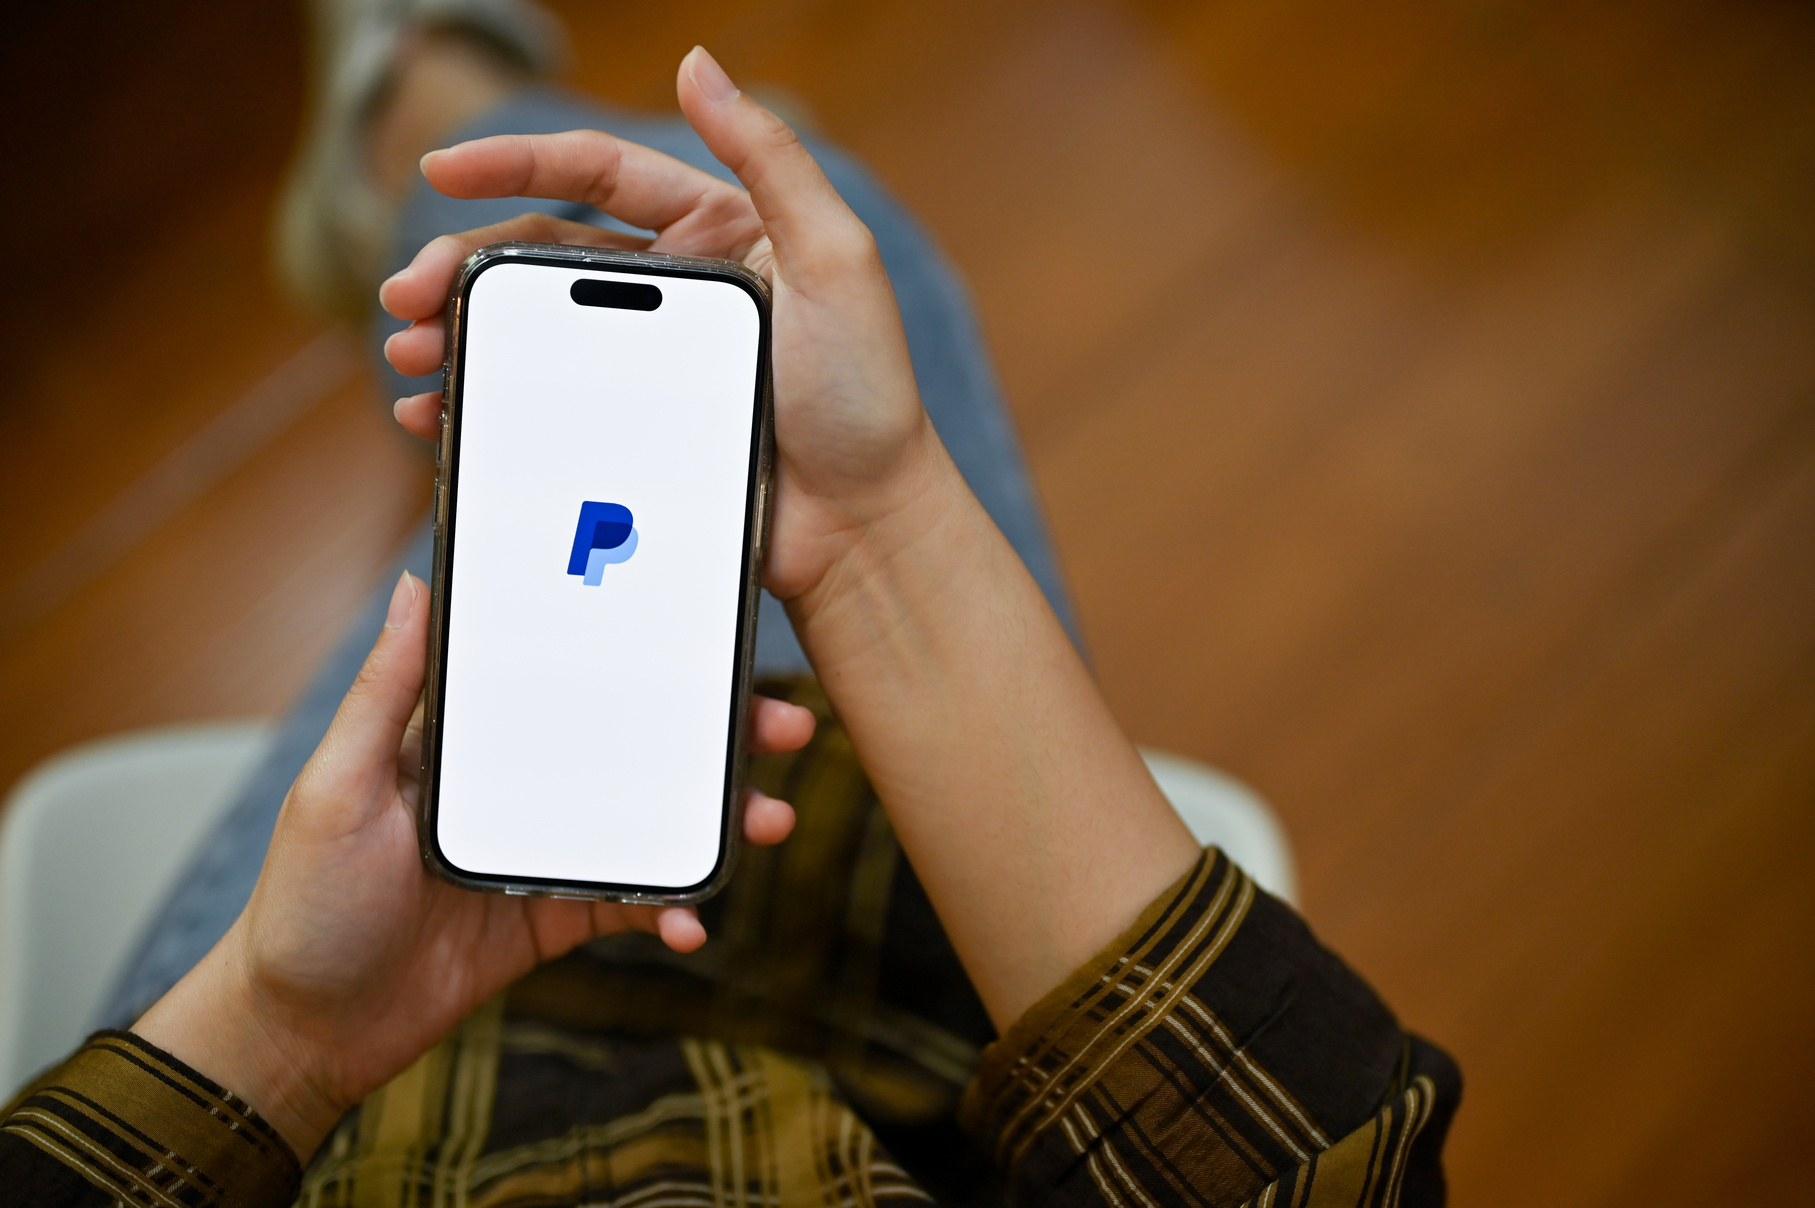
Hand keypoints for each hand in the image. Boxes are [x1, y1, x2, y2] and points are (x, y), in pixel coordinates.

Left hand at [134, 570, 815, 1160]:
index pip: (569, 680)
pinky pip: (630, 905)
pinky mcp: (553, 918)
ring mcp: (543, 852)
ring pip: (649, 822)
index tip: (709, 637)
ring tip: (770, 821)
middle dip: (715, 737)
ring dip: (714, 821)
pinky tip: (692, 926)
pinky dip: (669, 913)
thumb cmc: (304, 901)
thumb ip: (384, 693)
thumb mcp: (337, 786)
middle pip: (633, 746)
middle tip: (784, 729)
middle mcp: (519, 785)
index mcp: (472, 739)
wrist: (304, 1029)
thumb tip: (413, 584)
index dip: (642, 657)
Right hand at [380, 46, 956, 616]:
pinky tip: (445, 412)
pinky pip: (545, 405)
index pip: (596, 173)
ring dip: (461, 332)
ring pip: (530, 329)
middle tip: (405, 294)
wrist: (866, 527)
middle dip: (463, 263)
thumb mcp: (835, 261)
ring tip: (411, 355)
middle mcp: (674, 290)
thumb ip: (772, 158)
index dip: (514, 159)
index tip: (440, 165)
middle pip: (540, 253)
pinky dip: (490, 402)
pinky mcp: (634, 432)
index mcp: (717, 233)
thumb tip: (698, 62)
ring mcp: (647, 364)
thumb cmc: (866, 395)